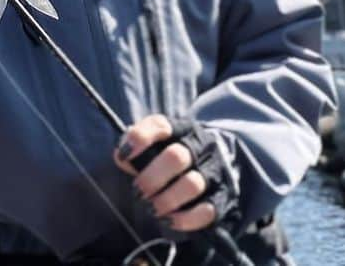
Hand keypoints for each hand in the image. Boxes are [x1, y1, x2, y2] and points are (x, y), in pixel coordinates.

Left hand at [114, 114, 234, 232]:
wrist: (218, 161)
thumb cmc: (173, 155)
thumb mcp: (156, 143)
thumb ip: (136, 145)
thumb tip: (121, 156)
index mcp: (180, 129)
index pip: (160, 125)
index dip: (139, 139)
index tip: (123, 155)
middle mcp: (200, 146)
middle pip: (176, 157)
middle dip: (151, 178)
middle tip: (139, 192)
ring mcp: (214, 171)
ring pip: (192, 184)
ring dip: (166, 200)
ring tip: (153, 208)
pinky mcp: (223, 197)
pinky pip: (207, 211)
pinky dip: (185, 219)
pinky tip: (170, 220)